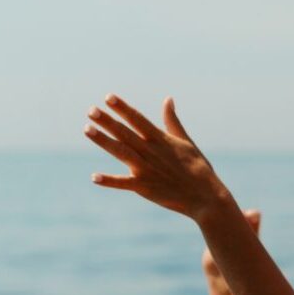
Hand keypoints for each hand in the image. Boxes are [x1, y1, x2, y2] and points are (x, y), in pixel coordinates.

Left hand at [86, 95, 231, 220]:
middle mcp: (151, 151)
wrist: (206, 196)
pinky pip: (123, 183)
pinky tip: (94, 177)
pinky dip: (109, 181)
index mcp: (160, 139)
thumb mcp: (185, 140)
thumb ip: (172, 121)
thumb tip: (168, 99)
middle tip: (91, 110)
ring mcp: (146, 169)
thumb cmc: (197, 168)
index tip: (109, 97)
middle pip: (125, 133)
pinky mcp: (144, 187)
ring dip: (103, 141)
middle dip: (107, 121)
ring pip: (121, 151)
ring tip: (87, 129)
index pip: (138, 119)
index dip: (123, 108)